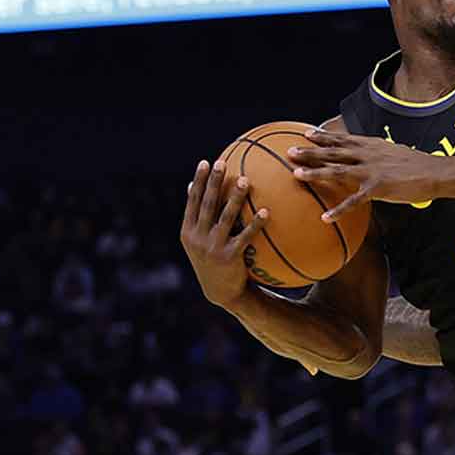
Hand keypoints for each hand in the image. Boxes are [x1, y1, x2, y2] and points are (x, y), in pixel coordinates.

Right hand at [181, 160, 267, 308]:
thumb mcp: (197, 240)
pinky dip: (255, 223)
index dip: (198, 181)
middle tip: (222, 163)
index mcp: (188, 231)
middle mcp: (197, 237)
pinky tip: (266, 211)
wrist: (221, 292)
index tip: (205, 162)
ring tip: (245, 180)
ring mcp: (212, 247)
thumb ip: (196, 216)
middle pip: (207, 204)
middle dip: (213, 182)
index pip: (193, 201)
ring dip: (235, 197)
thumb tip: (189, 186)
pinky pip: (245, 236)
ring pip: (224, 217)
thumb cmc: (211, 260)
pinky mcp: (229, 257)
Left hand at [286, 129, 440, 221]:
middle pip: (333, 152)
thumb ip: (377, 153)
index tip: (305, 133)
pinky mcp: (378, 188)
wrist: (434, 172)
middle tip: (290, 151)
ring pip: (337, 171)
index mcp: (371, 146)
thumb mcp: (393, 152)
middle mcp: (367, 155)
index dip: (323, 136)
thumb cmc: (416, 164)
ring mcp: (371, 171)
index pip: (342, 139)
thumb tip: (369, 155)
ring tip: (297, 175)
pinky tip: (326, 218)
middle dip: (310, 151)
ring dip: (315, 173)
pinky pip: (354, 201)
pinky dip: (339, 210)